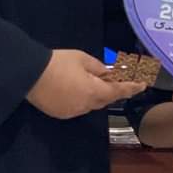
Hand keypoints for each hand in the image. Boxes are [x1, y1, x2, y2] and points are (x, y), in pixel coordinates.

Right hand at [27, 49, 144, 118]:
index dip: (132, 88)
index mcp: (94, 92)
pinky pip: (78, 107)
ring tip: (90, 81)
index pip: (118, 91)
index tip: (143, 85)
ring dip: (95, 94)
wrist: (29, 73)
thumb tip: (108, 74)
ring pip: (91, 104)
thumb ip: (99, 68)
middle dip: (111, 89)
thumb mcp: (82, 59)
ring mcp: (73, 112)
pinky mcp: (61, 114)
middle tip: (115, 78)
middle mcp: (86, 106)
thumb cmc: (58, 63)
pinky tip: (75, 89)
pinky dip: (82, 99)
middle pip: (105, 99)